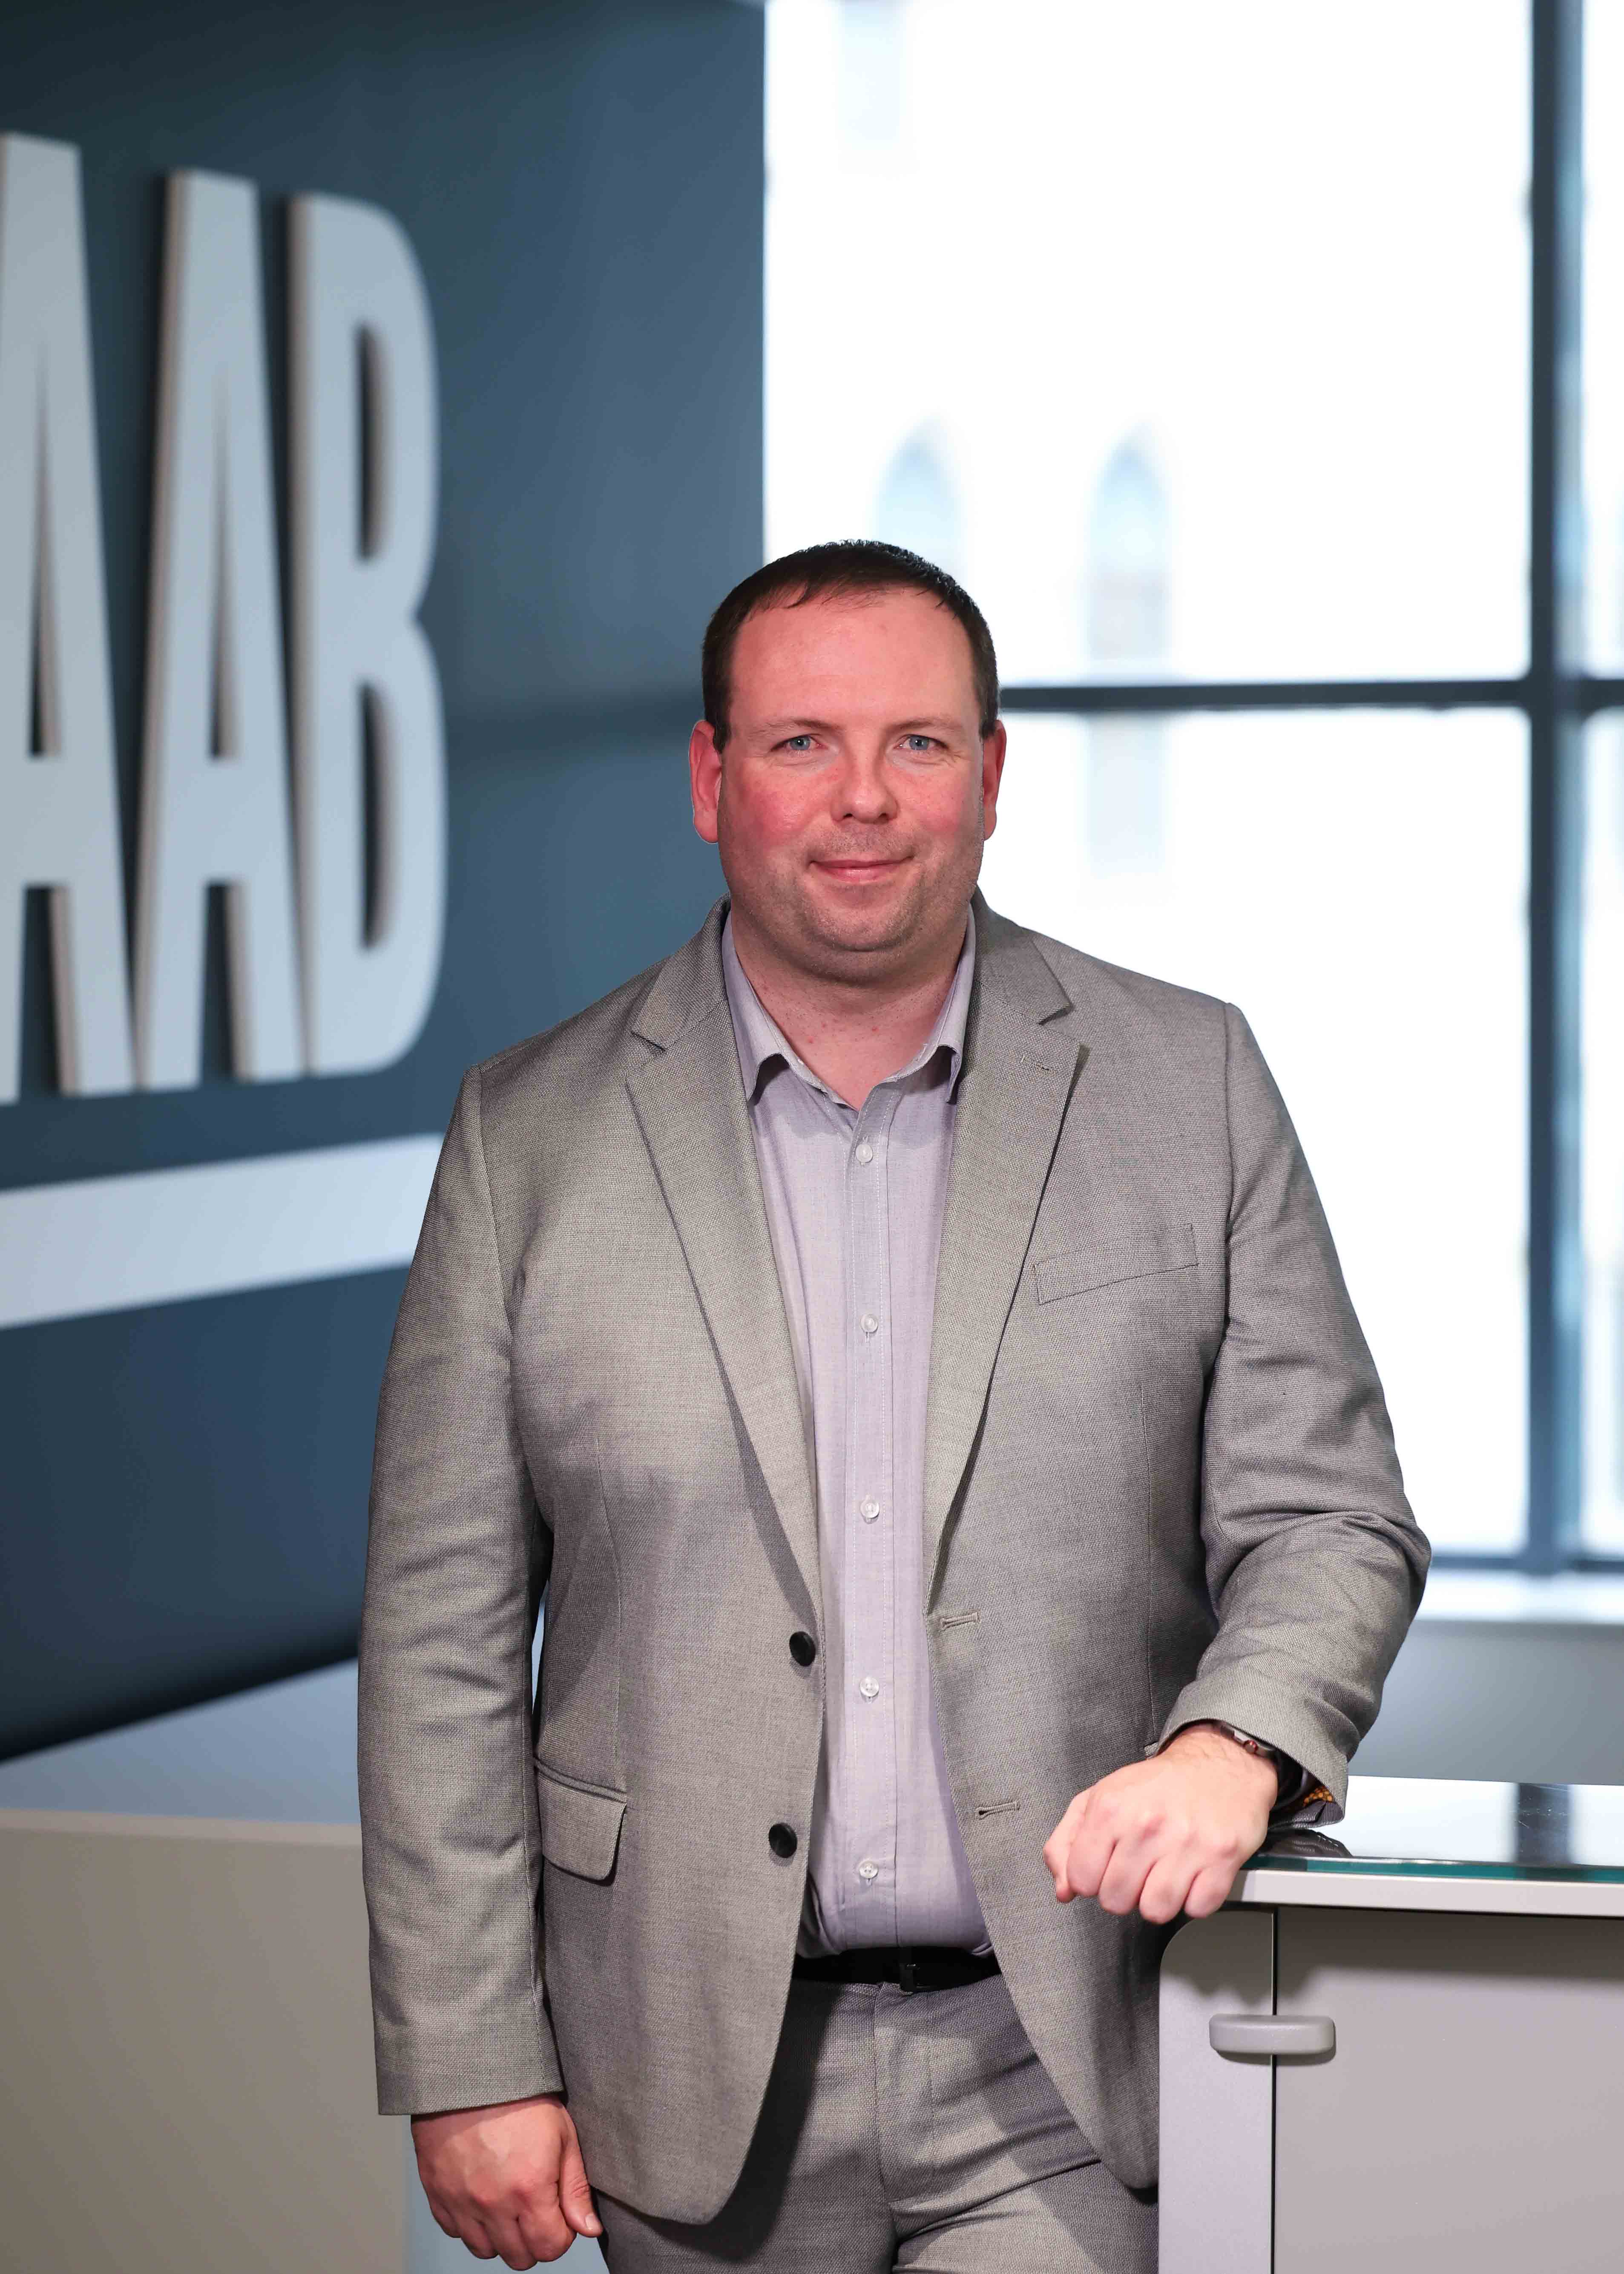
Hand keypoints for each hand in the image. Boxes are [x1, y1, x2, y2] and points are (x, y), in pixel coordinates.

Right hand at [411, 2094, 601, 2266]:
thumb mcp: (562, 2134)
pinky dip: (469, 2223)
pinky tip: (481, 2196)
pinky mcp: (437, 2194)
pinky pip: (455, 2231)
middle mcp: (493, 2203)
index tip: (559, 2215)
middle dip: (533, 2239)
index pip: (550, 2248)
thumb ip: (575, 2188)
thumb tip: (588, 2229)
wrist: (470, 2072)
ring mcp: (461, 2202)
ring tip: (508, 2203)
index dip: (561, 2235)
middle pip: (518, 2257)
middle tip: (535, 2209)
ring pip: (485, 2250)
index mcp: (529, 2189)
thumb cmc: (520, 2097)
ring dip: (501, 2236)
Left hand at [1042, 1725, 1276, 1924]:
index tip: (1106, 1866)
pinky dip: (1194, 1899)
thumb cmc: (1157, 1787)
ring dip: (1158, 1899)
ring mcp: (1186, 1842)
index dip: (1092, 1879)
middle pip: (1116, 1901)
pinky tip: (1192, 1873)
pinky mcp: (1221, 1857)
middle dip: (1124, 1891)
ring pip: (1155, 1911)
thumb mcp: (1099, 1799)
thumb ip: (1067, 1843)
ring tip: (1165, 1873)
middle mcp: (1146, 1824)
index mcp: (1110, 1808)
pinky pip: (1196, 1909)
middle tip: (1139, 1867)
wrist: (1218, 1765)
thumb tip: (1063, 1890)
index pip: (1081, 1880)